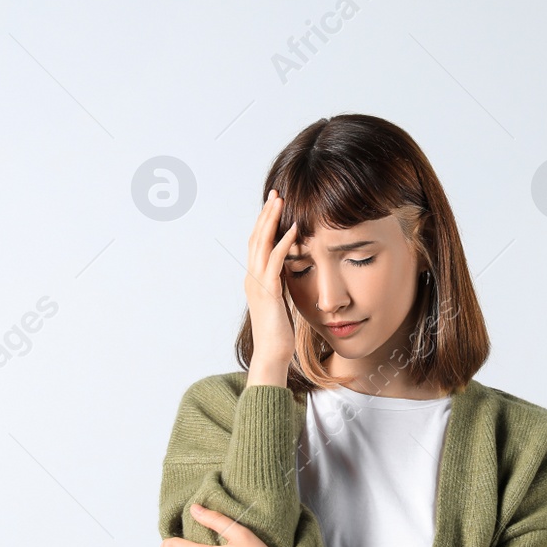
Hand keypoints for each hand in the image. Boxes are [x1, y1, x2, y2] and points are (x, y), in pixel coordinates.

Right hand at [246, 189, 300, 384]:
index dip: (264, 222)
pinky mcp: (268, 292)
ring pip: (262, 244)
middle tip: (275, 193)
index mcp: (255, 278)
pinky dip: (284, 244)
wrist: (272, 354)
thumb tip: (292, 272)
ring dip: (271, 221)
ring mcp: (257, 284)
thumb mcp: (281, 301)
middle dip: (266, 214)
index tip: (274, 204)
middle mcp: (252, 277)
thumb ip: (282, 284)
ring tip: (281, 201)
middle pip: (256, 237)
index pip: (257, 244)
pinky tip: (294, 230)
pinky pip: (275, 262)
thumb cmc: (279, 332)